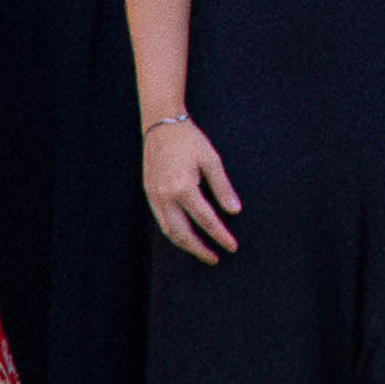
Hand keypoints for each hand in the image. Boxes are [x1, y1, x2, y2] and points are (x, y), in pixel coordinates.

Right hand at [140, 109, 242, 259]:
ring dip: (185, 245)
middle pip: (184, 234)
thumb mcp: (211, 160)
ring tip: (201, 251)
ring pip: (169, 231)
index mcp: (184, 188)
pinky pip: (161, 220)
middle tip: (215, 259)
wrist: (161, 124)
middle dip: (200, 250)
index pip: (206, 220)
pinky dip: (173, 232)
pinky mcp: (149, 193)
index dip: (220, 236)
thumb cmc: (190, 140)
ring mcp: (155, 196)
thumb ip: (222, 187)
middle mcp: (166, 196)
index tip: (232, 247)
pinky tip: (184, 235)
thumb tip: (235, 211)